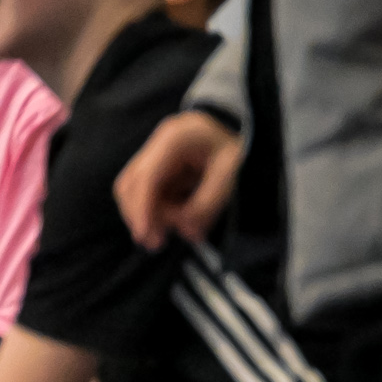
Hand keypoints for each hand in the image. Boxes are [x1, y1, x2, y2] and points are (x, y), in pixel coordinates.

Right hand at [113, 110, 240, 248]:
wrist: (251, 141)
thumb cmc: (244, 154)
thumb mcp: (232, 177)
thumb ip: (207, 205)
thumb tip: (186, 232)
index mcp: (176, 138)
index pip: (146, 176)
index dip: (141, 207)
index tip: (144, 234)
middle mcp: (160, 143)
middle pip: (131, 182)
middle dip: (139, 215)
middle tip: (154, 243)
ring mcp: (158, 154)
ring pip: (135, 191)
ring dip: (148, 216)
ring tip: (169, 235)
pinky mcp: (160, 167)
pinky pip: (149, 195)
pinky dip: (157, 212)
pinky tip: (175, 221)